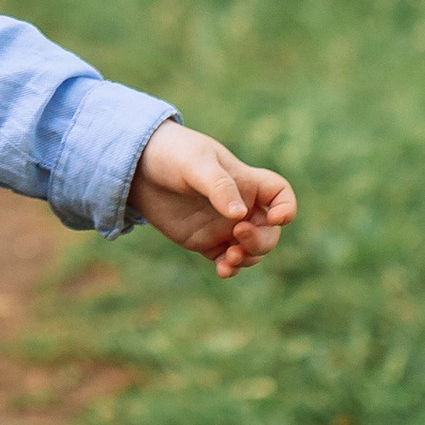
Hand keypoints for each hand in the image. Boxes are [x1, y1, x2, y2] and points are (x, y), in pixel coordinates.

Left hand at [129, 123, 295, 277]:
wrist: (137, 167)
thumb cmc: (172, 154)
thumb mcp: (196, 162)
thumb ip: (219, 186)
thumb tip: (239, 216)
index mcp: (246, 181)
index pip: (280, 195)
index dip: (287, 208)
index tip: (276, 217)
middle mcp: (239, 206)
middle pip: (269, 231)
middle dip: (261, 240)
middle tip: (238, 236)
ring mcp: (222, 226)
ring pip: (251, 250)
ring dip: (248, 258)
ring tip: (230, 258)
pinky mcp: (204, 241)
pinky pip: (226, 260)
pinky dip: (229, 268)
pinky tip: (223, 270)